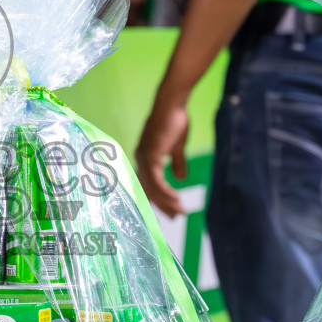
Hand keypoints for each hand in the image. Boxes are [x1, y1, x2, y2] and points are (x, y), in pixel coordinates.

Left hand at [135, 90, 189, 216]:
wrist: (172, 104)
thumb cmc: (175, 121)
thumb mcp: (176, 147)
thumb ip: (176, 163)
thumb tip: (181, 179)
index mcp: (144, 158)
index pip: (148, 184)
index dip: (158, 199)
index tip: (170, 211)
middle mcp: (140, 159)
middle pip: (149, 190)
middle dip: (163, 205)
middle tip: (176, 217)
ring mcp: (143, 158)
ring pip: (153, 188)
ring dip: (167, 201)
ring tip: (180, 211)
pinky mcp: (150, 155)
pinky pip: (157, 180)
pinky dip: (166, 192)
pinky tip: (176, 199)